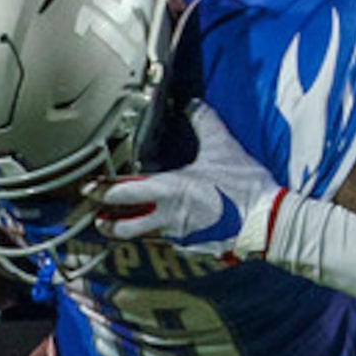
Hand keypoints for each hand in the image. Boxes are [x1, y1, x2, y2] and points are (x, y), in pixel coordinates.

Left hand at [96, 105, 278, 265]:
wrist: (268, 223)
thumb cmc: (244, 186)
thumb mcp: (223, 147)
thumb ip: (203, 122)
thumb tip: (192, 103)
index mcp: (169, 190)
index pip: (123, 192)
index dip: (101, 191)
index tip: (88, 189)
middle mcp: (167, 218)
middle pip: (124, 228)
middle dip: (108, 223)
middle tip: (98, 218)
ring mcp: (179, 239)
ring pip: (148, 236)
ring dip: (136, 231)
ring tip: (128, 226)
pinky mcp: (194, 251)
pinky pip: (173, 242)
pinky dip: (169, 235)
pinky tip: (174, 230)